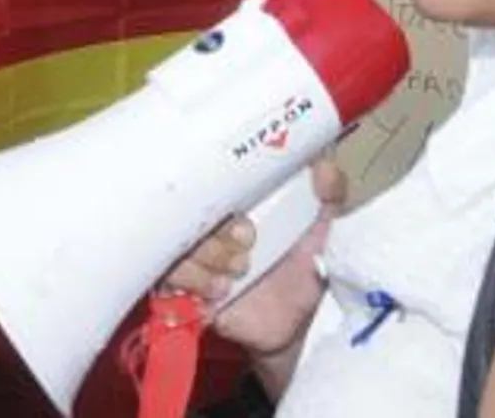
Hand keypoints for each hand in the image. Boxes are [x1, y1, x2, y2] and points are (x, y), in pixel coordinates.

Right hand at [163, 161, 344, 356]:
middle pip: (184, 217)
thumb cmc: (301, 273)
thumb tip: (324, 166)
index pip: (205, 185)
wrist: (291, 328)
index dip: (220, 198)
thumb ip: (329, 196)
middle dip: (214, 238)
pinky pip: (164, 278)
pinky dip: (192, 284)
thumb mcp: (321, 232)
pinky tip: (216, 294)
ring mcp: (190, 258)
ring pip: (174, 249)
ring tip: (232, 278)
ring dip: (203, 264)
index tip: (247, 226)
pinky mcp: (179, 289)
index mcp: (232, 206)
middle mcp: (206, 228)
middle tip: (244, 251)